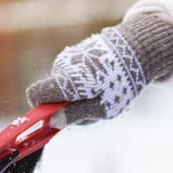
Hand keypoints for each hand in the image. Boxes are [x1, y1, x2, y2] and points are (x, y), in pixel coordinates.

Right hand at [26, 13, 172, 125]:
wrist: (136, 50)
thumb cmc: (120, 84)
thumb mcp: (102, 108)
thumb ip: (75, 115)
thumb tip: (52, 122)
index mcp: (67, 81)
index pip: (35, 94)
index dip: (39, 108)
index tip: (52, 117)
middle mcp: (62, 67)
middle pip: (52, 94)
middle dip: (66, 105)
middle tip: (93, 106)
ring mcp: (68, 57)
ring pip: (63, 85)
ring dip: (78, 94)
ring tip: (102, 91)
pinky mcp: (75, 53)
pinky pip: (72, 75)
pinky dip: (83, 81)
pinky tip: (102, 79)